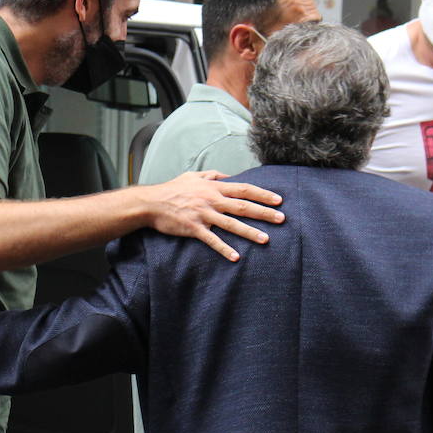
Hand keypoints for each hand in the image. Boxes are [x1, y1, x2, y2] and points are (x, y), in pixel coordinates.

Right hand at [140, 171, 283, 261]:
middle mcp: (211, 199)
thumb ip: (211, 174)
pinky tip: (236, 257)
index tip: (278, 200)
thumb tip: (228, 175)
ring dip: (249, 232)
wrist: (151, 202)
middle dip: (264, 212)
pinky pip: (212, 240)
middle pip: (243, 206)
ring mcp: (203, 214)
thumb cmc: (172, 189)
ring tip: (266, 239)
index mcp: (213, 186)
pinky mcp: (194, 228)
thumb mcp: (192, 176)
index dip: (262, 194)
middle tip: (281, 219)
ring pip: (231, 224)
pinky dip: (224, 248)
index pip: (243, 189)